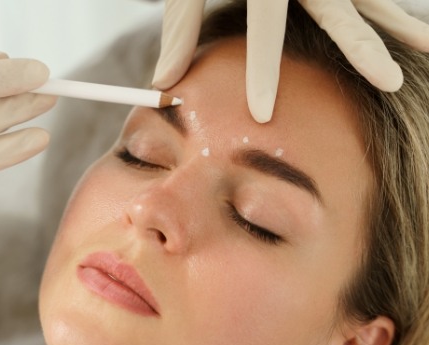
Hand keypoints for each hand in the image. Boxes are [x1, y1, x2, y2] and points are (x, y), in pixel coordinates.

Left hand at [152, 0, 428, 122]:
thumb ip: (180, 28)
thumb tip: (164, 82)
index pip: (264, 29)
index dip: (263, 71)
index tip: (264, 113)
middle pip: (337, 11)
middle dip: (362, 49)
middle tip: (390, 83)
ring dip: (398, 25)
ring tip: (428, 48)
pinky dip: (388, 6)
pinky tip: (415, 30)